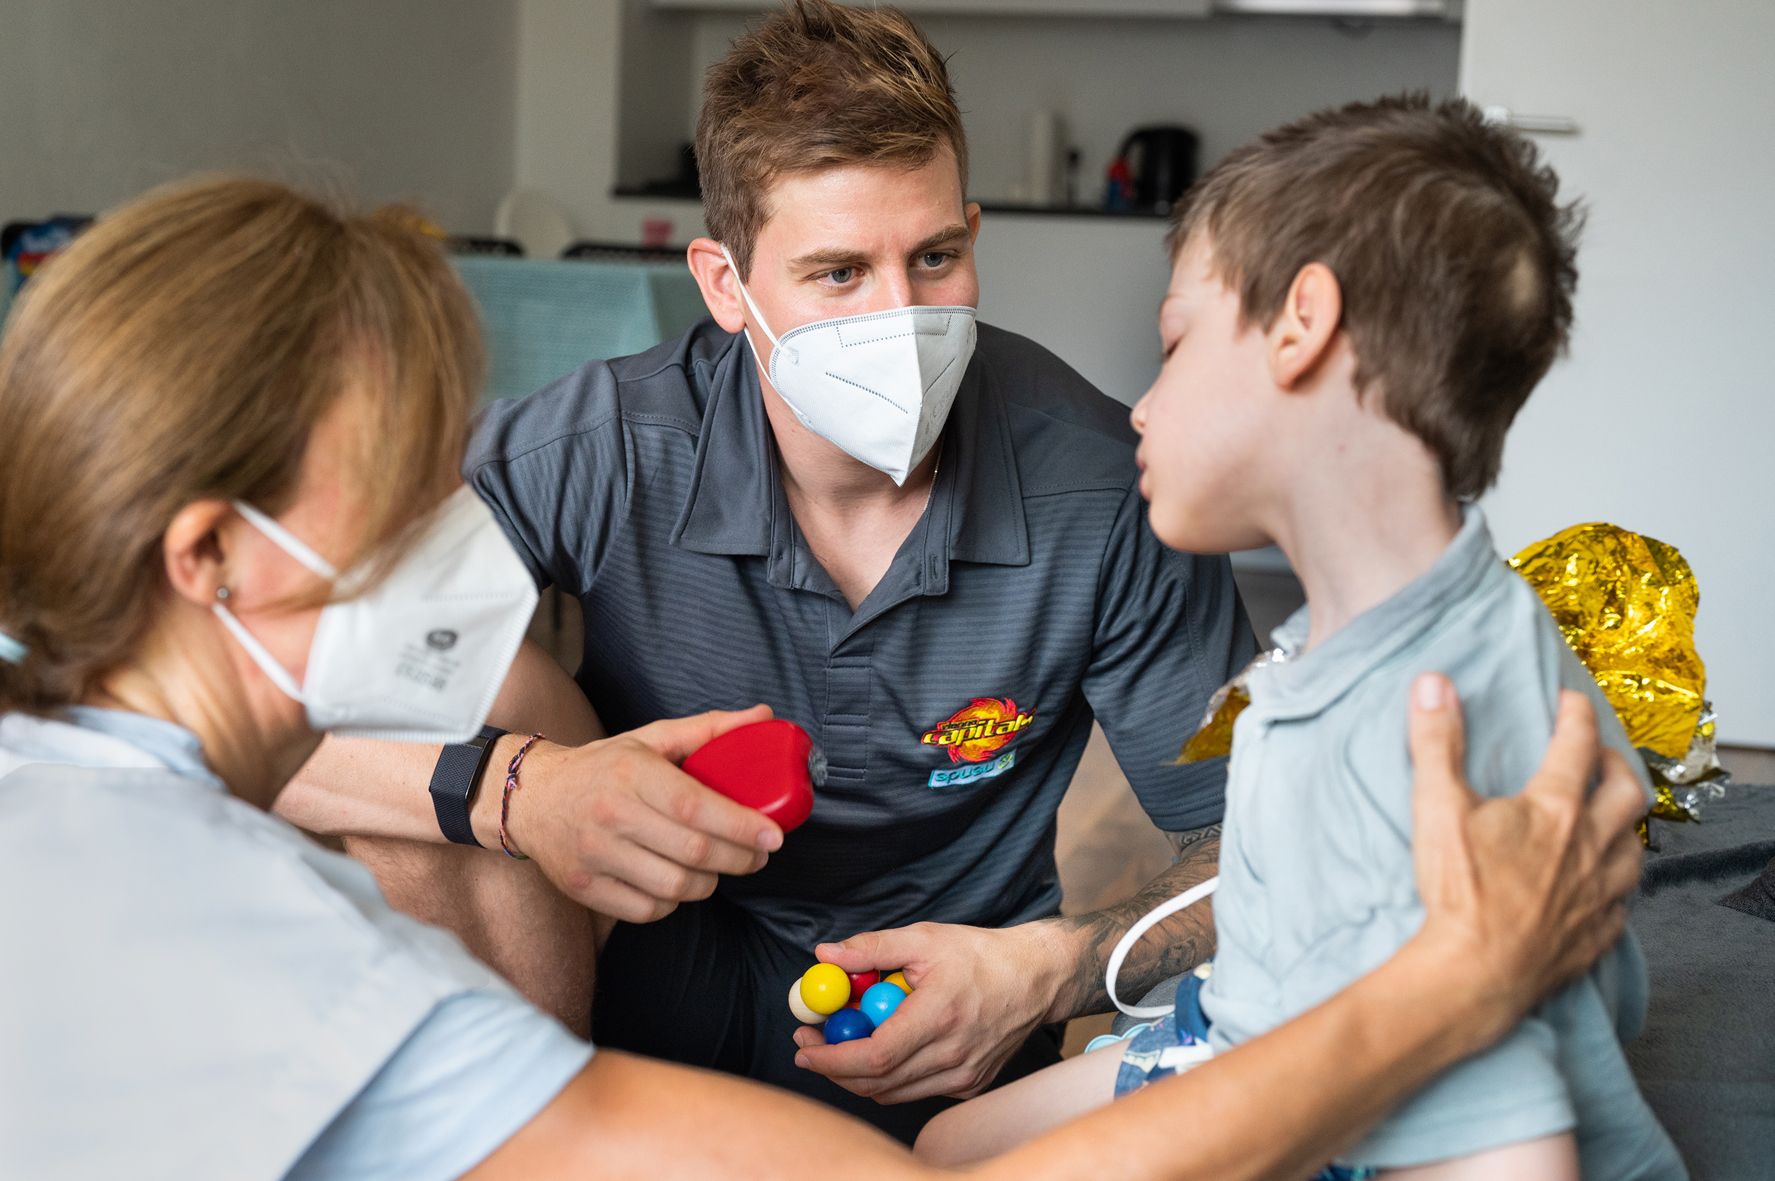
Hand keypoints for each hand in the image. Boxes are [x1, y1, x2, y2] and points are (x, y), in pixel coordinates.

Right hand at [505, 706, 785, 922]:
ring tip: (716, 867)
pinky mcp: (583, 887)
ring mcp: (594, 855)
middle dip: (739, 859)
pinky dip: (672, 903)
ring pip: (674, 888)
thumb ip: (709, 730)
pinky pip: (646, 911)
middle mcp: (611, 814)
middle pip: (693, 852)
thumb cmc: (604, 768)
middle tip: (757, 855)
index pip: (696, 807)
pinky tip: (676, 882)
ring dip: (709, 882)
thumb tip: (764, 717)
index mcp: (632, 773)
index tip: (773, 835)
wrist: (532, 797)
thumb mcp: (651, 739)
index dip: (741, 826)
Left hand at [792, 921, 1057, 1103]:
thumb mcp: (924, 938)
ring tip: (840, 1043)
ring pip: (894, 1092)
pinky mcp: (970, 1084)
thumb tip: (825, 954)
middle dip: (834, 1068)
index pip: (876, 1056)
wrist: (1035, 978)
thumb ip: (871, 948)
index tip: (804, 1046)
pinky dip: (891, 1076)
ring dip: (858, 1075)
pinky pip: (917, 1089)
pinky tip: (885, 1046)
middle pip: (878, 1082)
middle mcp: (954, 1054)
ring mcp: (964, 1075)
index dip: (833, 1058)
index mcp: (940, 1016)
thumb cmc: (979, 954)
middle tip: (810, 1046)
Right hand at [1406, 673, 1645, 1043]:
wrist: (1477, 973)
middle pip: (1628, 793)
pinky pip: (1623, 904)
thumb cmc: (1461, 891)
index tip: (1570, 702)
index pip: (1578, 745)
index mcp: (1555, 809)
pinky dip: (1616, 886)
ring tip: (1607, 820)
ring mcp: (1601, 893)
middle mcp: (1591, 846)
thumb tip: (1433, 684)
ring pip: (1636, 849)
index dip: (1576, 716)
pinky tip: (1600, 887)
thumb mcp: (1437, 806)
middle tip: (1600, 757)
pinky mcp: (1598, 934)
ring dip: (1625, 827)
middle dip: (1618, 766)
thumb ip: (1437, 742)